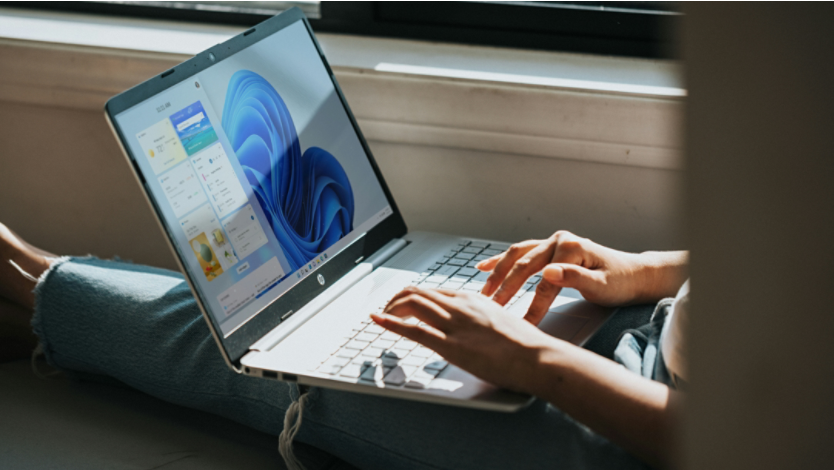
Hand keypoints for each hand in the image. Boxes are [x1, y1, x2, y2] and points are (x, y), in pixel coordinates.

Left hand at [372, 287, 555, 393]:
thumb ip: (484, 320)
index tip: (404, 304)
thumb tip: (477, 328)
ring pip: (412, 304)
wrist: (538, 356)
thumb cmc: (527, 345)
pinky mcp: (451, 345)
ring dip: (391, 309)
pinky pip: (413, 329)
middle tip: (387, 310)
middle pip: (418, 293)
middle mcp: (460, 306)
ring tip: (382, 316)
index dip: (414, 296)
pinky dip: (390, 323)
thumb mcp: (502, 321)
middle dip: (396, 300)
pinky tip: (379, 321)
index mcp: (473, 299)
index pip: (434, 291)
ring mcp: (454, 324)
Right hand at [477, 231, 684, 324]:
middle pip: (524, 266)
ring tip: (484, 292)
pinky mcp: (550, 249)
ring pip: (517, 257)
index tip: (521, 324)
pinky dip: (501, 260)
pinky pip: (520, 253)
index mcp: (571, 247)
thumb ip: (574, 278)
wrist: (634, 274)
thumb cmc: (621, 282)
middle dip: (506, 288)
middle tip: (491, 308)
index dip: (532, 305)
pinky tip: (483, 267)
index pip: (544, 281)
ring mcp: (552, 242)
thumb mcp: (602, 285)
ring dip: (498, 273)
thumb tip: (548, 272)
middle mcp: (558, 240)